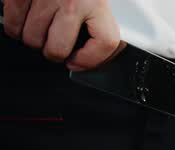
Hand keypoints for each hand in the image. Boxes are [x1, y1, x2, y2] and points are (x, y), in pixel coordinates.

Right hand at [2, 0, 119, 70]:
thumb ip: (96, 21)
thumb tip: (88, 53)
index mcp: (96, 2)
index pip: (104, 42)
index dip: (91, 60)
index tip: (79, 61)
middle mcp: (72, 1)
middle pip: (57, 49)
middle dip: (54, 52)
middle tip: (55, 45)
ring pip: (32, 40)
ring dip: (34, 39)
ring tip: (40, 28)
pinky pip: (13, 25)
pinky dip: (16, 27)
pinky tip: (25, 20)